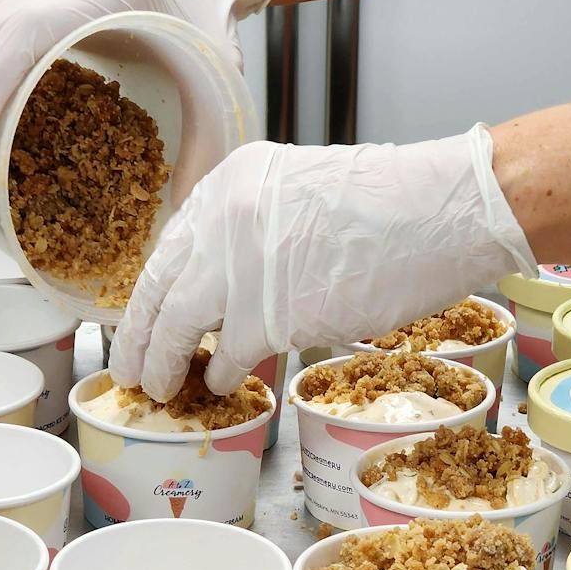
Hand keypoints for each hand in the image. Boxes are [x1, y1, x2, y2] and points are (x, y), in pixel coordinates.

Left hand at [108, 125, 536, 400]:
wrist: (440, 212)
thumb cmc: (395, 206)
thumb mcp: (303, 192)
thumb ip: (261, 227)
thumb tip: (238, 278)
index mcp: (232, 182)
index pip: (173, 243)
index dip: (157, 289)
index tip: (147, 316)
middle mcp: (223, 218)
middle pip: (159, 284)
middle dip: (139, 332)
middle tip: (130, 365)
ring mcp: (239, 267)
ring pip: (176, 323)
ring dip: (163, 361)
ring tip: (159, 387)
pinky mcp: (266, 315)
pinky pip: (224, 355)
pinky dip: (218, 374)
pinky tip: (219, 384)